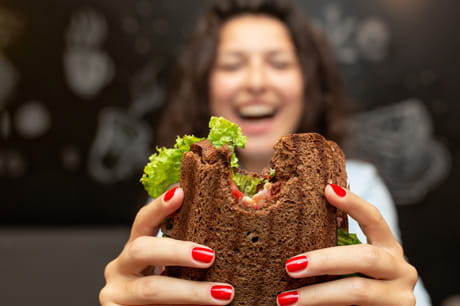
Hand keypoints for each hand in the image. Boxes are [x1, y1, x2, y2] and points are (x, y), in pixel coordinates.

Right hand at [99, 186, 234, 304]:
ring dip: (191, 292)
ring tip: (222, 294)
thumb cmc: (164, 293)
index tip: (179, 192)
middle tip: (209, 256)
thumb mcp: (173, 271)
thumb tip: (226, 238)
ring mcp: (115, 293)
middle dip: (178, 251)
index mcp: (134, 249)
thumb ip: (188, 257)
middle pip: (143, 249)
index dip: (159, 206)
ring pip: (151, 289)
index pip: (143, 221)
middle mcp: (120, 267)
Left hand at [277, 184, 417, 305]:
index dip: (353, 203)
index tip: (327, 189)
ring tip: (287, 299)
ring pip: (358, 290)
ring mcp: (400, 296)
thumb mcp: (350, 269)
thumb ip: (335, 253)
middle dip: (323, 261)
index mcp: (387, 248)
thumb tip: (290, 244)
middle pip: (365, 257)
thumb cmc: (356, 292)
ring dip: (317, 295)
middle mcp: (400, 268)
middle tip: (290, 266)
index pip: (374, 219)